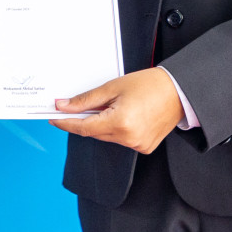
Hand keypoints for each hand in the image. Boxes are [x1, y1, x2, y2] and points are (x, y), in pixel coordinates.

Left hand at [48, 68, 184, 153]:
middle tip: (75, 106)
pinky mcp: (144, 147)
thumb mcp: (113, 87)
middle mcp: (129, 138)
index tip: (53, 118)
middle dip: (84, 120)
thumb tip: (64, 106)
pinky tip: (123, 114)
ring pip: (107, 136)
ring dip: (101, 124)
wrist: (178, 91)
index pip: (84, 128)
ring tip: (110, 105)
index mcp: (120, 123)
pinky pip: (122, 139)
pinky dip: (116, 129)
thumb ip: (86, 100)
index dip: (66, 123)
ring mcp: (138, 145)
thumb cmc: (149, 85)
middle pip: (95, 132)